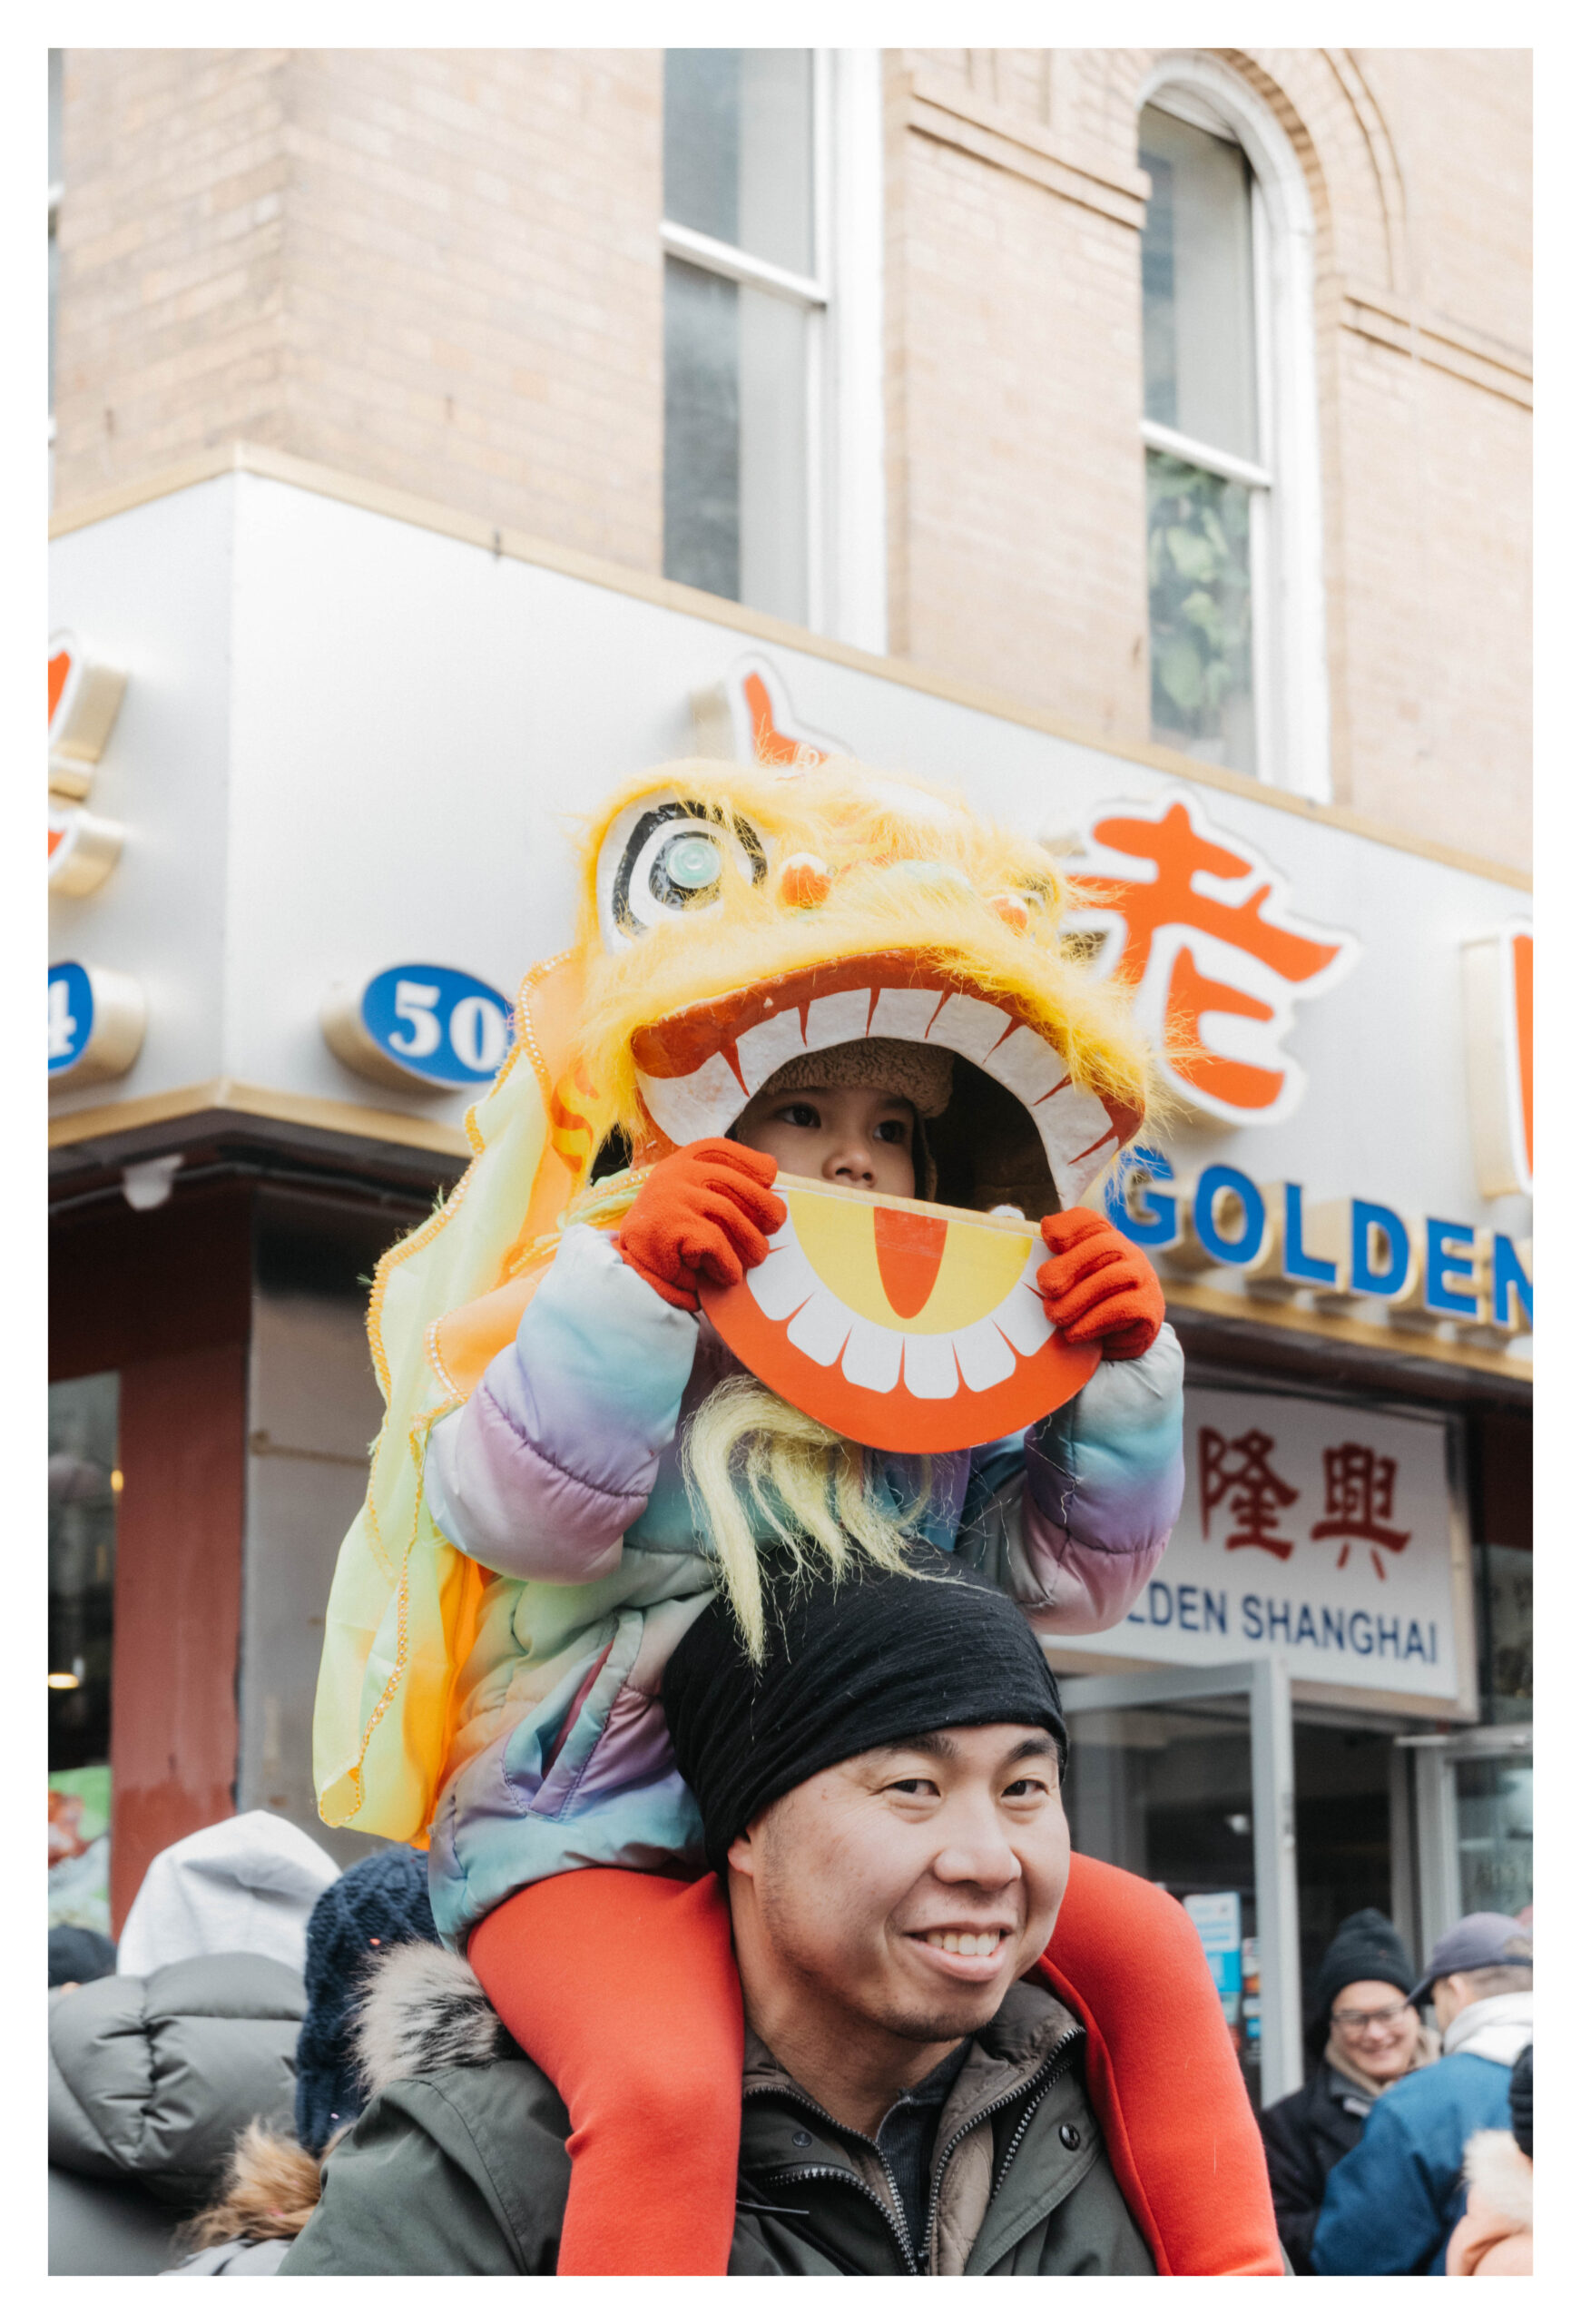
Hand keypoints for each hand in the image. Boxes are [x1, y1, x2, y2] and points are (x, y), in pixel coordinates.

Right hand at [615, 1140, 785, 1310]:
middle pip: (735, 1183)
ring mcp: (670, 1196)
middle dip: (764, 1207)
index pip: (721, 1150)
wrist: (624, 1275)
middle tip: (773, 1228)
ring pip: (730, 1215)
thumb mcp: (691, 1204)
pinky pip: (715, 1243)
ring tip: (752, 1260)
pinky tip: (726, 1275)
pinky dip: (727, 1264)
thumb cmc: (668, 1241)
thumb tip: (771, 1181)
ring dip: (750, 1244)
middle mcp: (673, 1173)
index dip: (751, 1162)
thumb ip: (721, 1189)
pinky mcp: (668, 1225)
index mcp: (679, 1162)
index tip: (769, 1176)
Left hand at [1037, 1207, 1164, 1361]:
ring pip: (1111, 1278)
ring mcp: (1143, 1279)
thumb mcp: (1065, 1280)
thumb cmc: (1083, 1304)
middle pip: (1102, 1246)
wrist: (1118, 1341)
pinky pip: (1123, 1309)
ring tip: (1055, 1316)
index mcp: (1104, 1239)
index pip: (1090, 1220)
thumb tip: (1011, 1233)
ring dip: (1077, 1299)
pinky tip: (1073, 1333)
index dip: (1068, 1226)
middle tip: (1046, 1286)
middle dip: (1068, 1265)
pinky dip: (1093, 1322)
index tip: (1048, 1239)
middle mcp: (1127, 1253)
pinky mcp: (1149, 1309)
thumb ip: (1047, 1262)